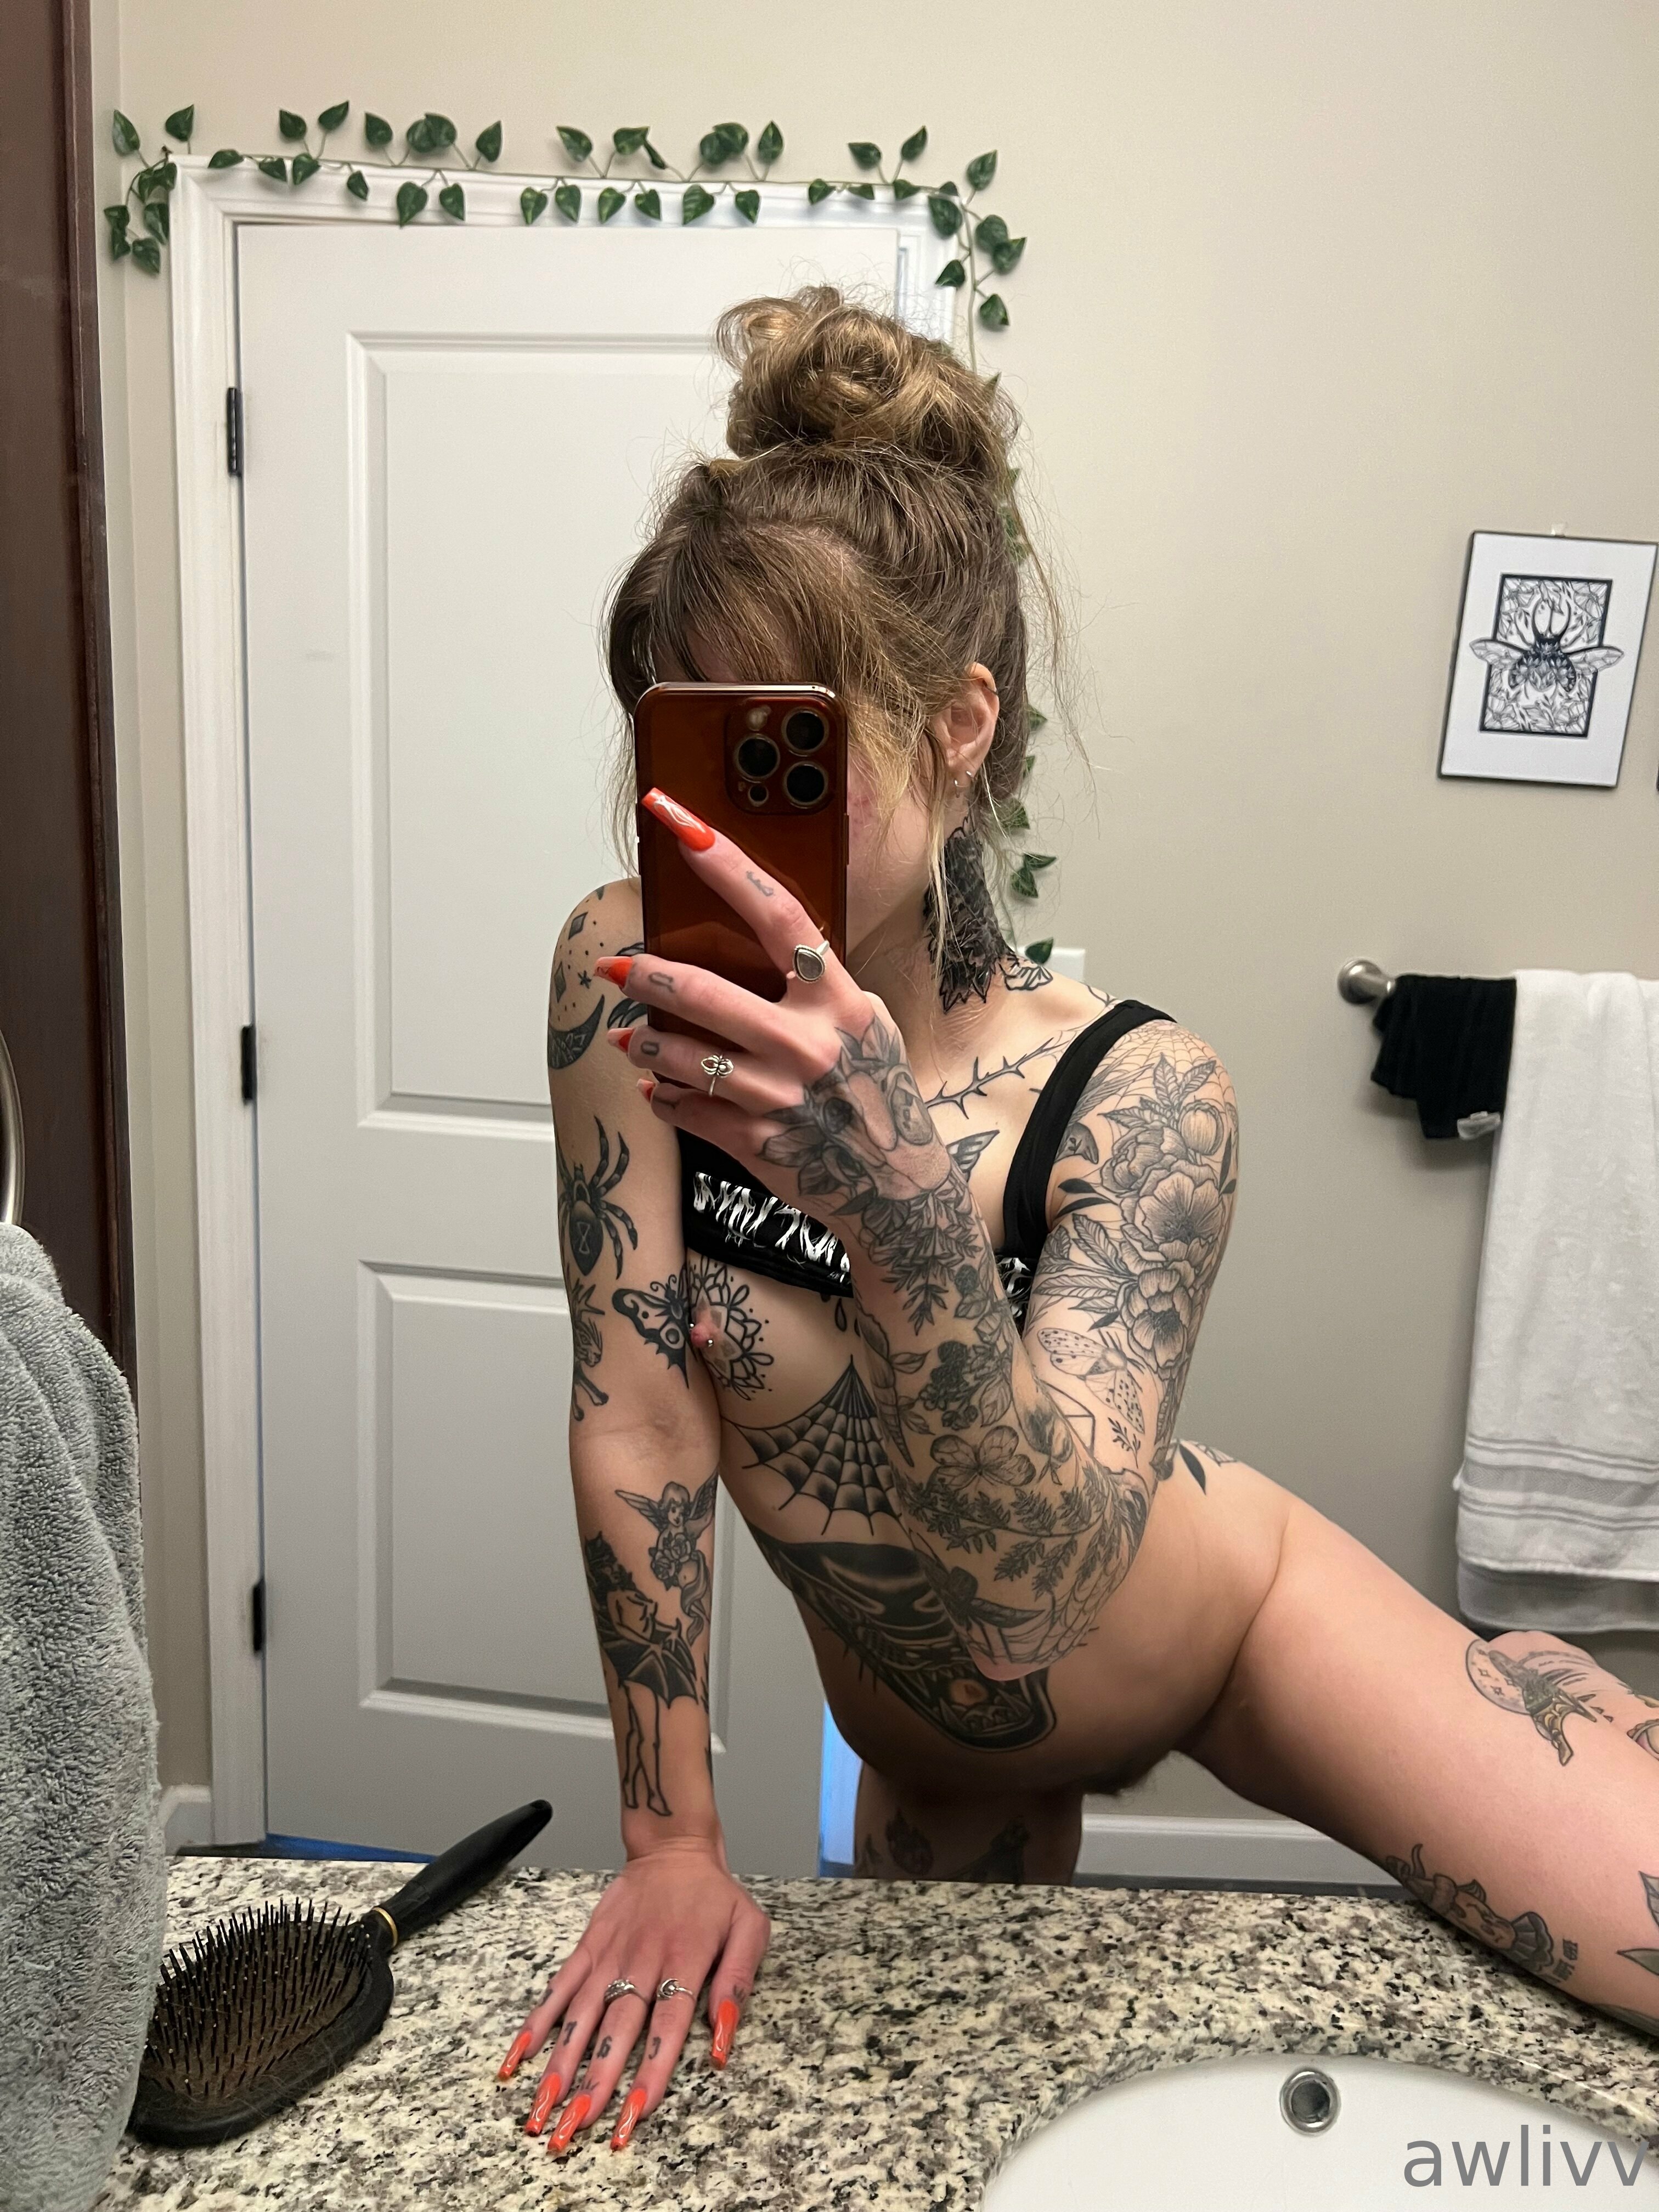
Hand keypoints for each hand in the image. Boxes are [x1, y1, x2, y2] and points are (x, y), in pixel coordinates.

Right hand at [495, 1839, 769, 2153]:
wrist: (673, 1846)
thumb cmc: (715, 1895)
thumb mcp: (749, 1927)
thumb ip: (738, 1982)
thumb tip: (724, 2042)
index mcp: (686, 1960)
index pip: (667, 2026)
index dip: (650, 2072)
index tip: (633, 2115)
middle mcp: (643, 1961)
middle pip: (617, 2029)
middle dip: (595, 2082)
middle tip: (574, 2128)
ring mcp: (610, 1954)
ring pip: (581, 2015)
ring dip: (560, 2064)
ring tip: (540, 2109)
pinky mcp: (587, 1946)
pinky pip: (558, 1987)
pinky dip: (537, 2022)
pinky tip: (518, 2058)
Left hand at [597, 788, 947, 1228]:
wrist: (898, 1187)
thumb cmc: (878, 1095)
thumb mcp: (866, 1025)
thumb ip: (817, 986)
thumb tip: (754, 942)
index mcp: (837, 1001)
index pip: (778, 913)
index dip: (725, 864)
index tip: (681, 824)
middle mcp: (807, 1043)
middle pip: (700, 991)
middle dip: (642, 975)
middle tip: (613, 968)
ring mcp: (777, 1096)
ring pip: (675, 1055)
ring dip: (639, 1044)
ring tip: (630, 1038)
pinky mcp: (754, 1141)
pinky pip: (681, 1107)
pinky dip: (661, 1095)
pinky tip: (659, 1088)